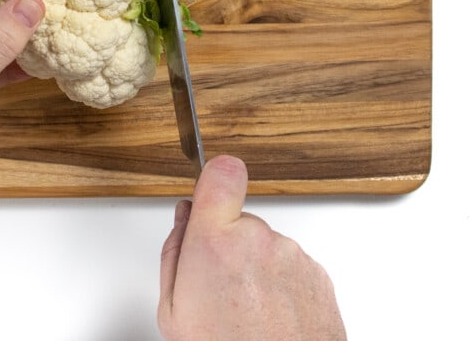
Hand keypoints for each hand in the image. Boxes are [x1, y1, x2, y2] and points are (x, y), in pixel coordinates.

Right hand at [159, 156, 345, 340]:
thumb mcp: (171, 310)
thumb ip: (174, 250)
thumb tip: (185, 218)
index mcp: (216, 242)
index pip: (222, 172)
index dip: (214, 176)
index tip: (211, 184)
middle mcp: (259, 240)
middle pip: (240, 220)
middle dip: (229, 243)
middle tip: (219, 287)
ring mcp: (292, 257)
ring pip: (266, 245)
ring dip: (257, 268)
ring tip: (248, 312)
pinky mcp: (318, 275)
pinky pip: (291, 266)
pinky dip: (281, 286)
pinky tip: (270, 318)